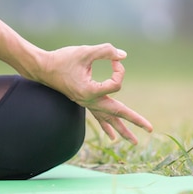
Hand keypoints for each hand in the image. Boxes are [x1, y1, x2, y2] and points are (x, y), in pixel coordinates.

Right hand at [37, 44, 152, 143]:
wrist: (42, 68)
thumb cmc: (62, 59)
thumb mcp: (85, 52)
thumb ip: (105, 51)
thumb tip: (123, 56)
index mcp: (90, 91)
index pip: (116, 84)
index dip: (119, 70)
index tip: (114, 59)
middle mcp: (89, 101)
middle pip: (117, 113)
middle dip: (134, 121)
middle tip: (151, 129)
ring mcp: (86, 103)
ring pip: (107, 119)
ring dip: (122, 130)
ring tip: (134, 142)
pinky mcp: (83, 101)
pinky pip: (98, 117)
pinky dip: (106, 126)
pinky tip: (112, 136)